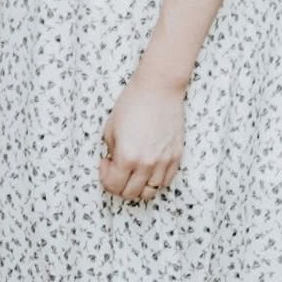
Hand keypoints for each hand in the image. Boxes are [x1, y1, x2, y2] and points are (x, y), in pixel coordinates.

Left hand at [99, 71, 184, 202]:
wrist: (159, 88)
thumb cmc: (132, 102)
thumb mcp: (110, 127)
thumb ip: (111, 151)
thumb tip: (113, 164)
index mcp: (127, 156)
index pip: (113, 186)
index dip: (105, 177)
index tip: (106, 162)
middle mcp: (146, 164)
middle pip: (131, 194)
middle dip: (119, 185)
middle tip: (117, 168)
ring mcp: (163, 163)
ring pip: (150, 192)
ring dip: (138, 186)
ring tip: (133, 169)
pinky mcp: (176, 158)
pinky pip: (165, 182)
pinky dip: (154, 181)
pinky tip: (148, 167)